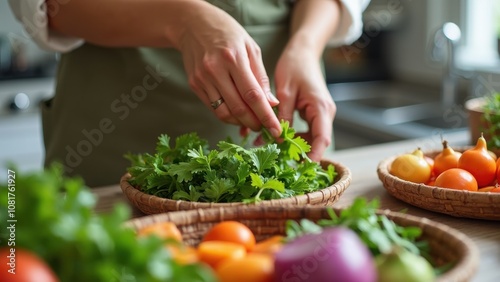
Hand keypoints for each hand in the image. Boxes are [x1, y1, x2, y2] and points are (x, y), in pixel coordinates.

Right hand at [176, 3, 281, 137]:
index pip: (253, 95)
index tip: (276, 130)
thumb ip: (261, 77)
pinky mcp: (195, 85)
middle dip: (254, 123)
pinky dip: (227, 115)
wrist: (193, 24)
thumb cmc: (227, 34)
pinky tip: (237, 113)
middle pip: (238, 108)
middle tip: (265, 127)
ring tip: (251, 121)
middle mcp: (215, 70)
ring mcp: (202, 79)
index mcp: (233, 58)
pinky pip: (213, 108)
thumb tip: (272, 103)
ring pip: (224, 113)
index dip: (266, 116)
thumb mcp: (251, 48)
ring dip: (240, 123)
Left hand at [274, 48, 335, 160]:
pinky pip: (304, 130)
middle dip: (298, 152)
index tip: (302, 168)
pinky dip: (290, 135)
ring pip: (308, 137)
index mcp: (321, 108)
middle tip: (276, 158)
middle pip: (315, 141)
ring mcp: (319, 114)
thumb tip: (278, 138)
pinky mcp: (312, 113)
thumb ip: (283, 115)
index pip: (322, 138)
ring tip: (269, 146)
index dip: (314, 155)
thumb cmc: (295, 66)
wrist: (302, 51)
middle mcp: (324, 113)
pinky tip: (272, 136)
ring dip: (291, 144)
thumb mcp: (285, 91)